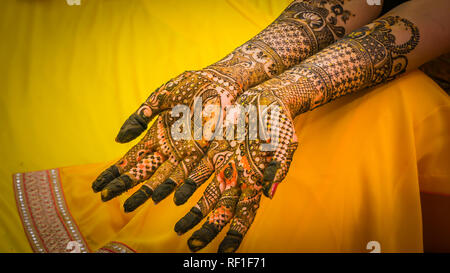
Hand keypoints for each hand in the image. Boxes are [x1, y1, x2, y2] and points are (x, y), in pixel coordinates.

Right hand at [91, 70, 240, 210]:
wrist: (221, 80)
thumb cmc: (191, 85)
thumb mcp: (160, 98)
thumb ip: (140, 116)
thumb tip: (118, 139)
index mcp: (157, 135)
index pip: (132, 158)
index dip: (115, 171)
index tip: (98, 185)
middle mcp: (169, 147)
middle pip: (144, 171)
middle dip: (125, 185)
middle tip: (105, 198)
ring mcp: (186, 151)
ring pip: (163, 178)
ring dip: (146, 192)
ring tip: (128, 205)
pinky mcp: (205, 151)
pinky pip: (191, 173)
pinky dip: (179, 187)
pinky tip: (165, 198)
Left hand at [173, 89, 297, 252]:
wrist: (266, 99)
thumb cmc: (280, 122)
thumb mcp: (285, 144)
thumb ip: (278, 167)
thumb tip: (270, 193)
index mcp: (256, 180)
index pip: (246, 213)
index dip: (236, 233)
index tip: (225, 252)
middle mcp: (239, 177)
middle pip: (222, 210)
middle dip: (208, 229)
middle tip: (193, 245)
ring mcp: (225, 165)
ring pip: (207, 195)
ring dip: (194, 213)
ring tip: (179, 229)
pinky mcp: (215, 151)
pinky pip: (198, 171)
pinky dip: (187, 185)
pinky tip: (174, 197)